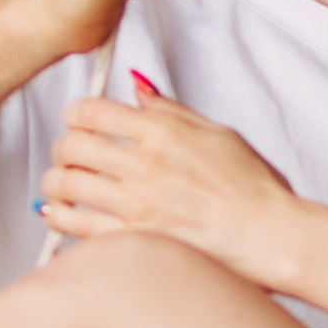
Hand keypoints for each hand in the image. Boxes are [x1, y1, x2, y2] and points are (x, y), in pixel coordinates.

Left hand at [38, 90, 303, 290]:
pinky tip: (60, 215)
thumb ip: (171, 111)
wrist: (272, 237)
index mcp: (164, 133)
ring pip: (67, 185)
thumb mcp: (218, 133)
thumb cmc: (254, 188)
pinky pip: (77, 226)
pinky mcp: (136, 240)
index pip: (92, 110)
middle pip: (72, 145)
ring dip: (55, 183)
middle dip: (61, 148)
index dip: (74, 113)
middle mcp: (146, 165)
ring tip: (60, 186)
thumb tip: (138, 87)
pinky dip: (60, 219)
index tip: (75, 121)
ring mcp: (138, 205)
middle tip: (66, 155)